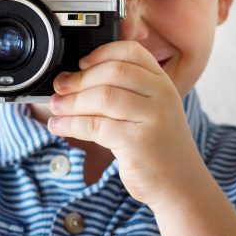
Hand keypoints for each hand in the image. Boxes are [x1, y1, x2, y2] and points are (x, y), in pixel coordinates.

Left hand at [46, 41, 204, 206]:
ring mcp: (153, 118)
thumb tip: (74, 78)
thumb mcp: (150, 110)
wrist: (179, 184)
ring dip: (71, 102)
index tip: (80, 63)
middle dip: (79, 79)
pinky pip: (95, 126)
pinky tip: (59, 126)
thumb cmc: (157, 147)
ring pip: (103, 97)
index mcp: (162, 82)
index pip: (131, 51)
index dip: (101, 53)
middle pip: (113, 72)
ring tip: (55, 107)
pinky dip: (71, 124)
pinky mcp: (138, 142)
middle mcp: (161, 95)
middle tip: (59, 87)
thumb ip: (125, 91)